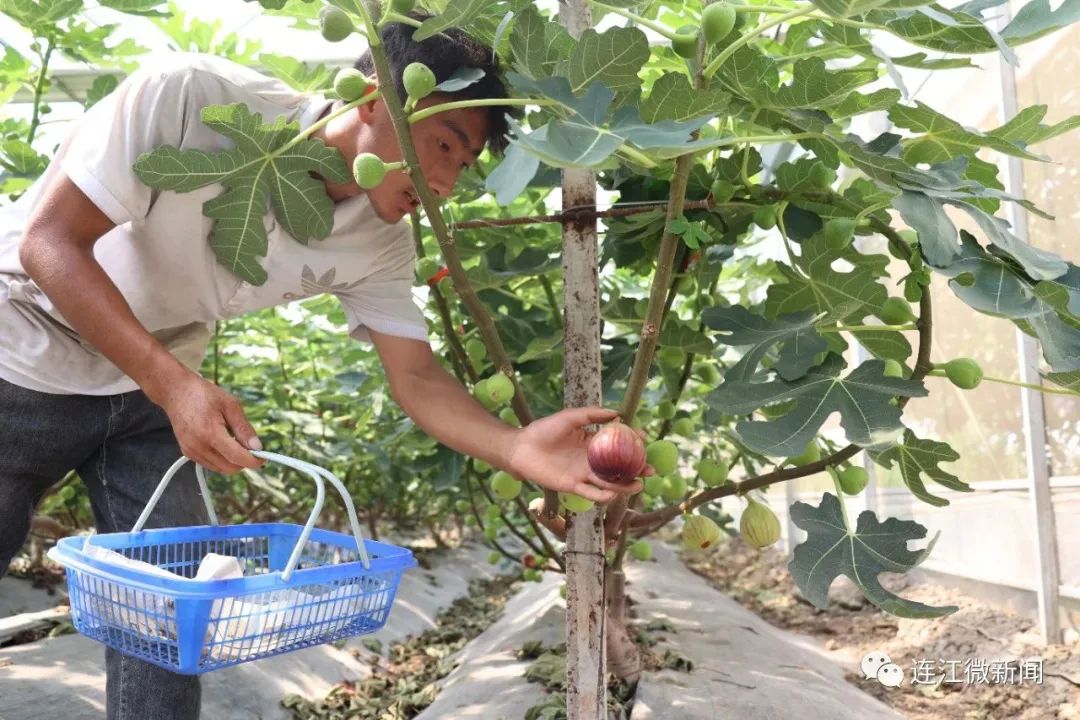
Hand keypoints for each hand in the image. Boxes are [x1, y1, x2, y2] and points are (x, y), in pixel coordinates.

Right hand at [156, 370, 263, 473]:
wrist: (176, 392)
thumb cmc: (203, 394)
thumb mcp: (230, 405)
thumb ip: (244, 428)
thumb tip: (257, 447)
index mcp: (210, 433)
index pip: (237, 458)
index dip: (254, 461)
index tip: (264, 458)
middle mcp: (198, 447)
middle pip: (229, 468)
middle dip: (244, 461)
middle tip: (251, 447)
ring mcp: (191, 452)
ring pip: (220, 469)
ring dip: (232, 460)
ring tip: (234, 440)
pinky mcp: (187, 453)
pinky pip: (210, 464)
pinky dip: (221, 458)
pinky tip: (222, 442)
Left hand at [506, 407, 648, 502]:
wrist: (522, 447)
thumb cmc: (544, 429)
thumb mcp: (570, 417)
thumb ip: (592, 414)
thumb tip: (618, 413)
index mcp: (592, 443)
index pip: (617, 444)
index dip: (633, 443)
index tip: (645, 440)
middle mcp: (590, 460)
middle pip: (618, 467)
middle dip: (636, 469)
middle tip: (650, 469)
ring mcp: (583, 474)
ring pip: (609, 482)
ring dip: (624, 485)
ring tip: (638, 484)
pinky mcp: (572, 486)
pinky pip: (591, 493)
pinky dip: (602, 496)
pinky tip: (613, 493)